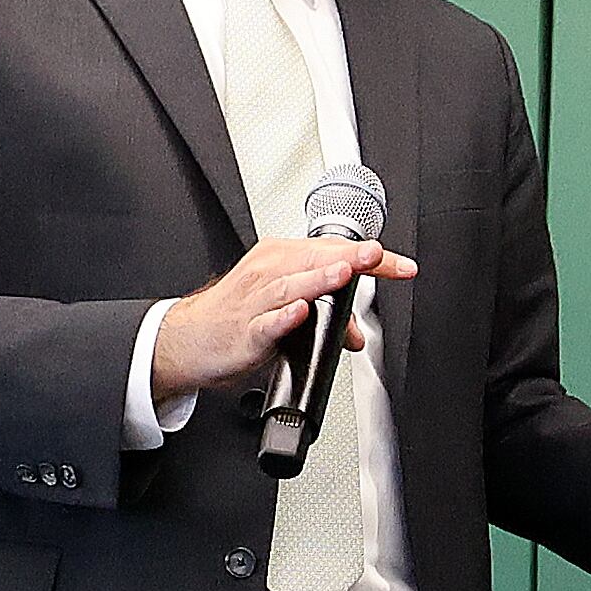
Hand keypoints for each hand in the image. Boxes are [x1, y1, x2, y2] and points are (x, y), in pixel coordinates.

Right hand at [151, 231, 413, 397]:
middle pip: (314, 260)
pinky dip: (284, 317)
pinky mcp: (245, 331)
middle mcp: (269, 273)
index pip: (332, 251)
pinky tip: (300, 313)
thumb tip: (356, 334)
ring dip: (320, 279)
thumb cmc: (237, 316)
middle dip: (349, 258)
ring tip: (345, 274)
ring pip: (291, 285)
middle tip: (377, 256)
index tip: (402, 266)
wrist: (189, 340)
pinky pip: (266, 322)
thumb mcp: (286, 310)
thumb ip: (326, 318)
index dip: (370, 258)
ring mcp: (255, 302)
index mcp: (281, 259)